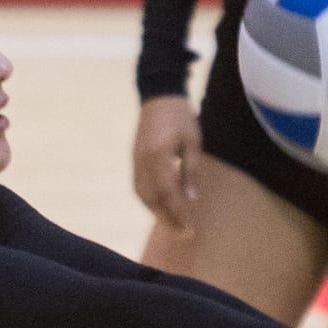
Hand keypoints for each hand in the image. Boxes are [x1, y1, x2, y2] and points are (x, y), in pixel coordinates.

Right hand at [133, 96, 201, 231]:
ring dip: (157, 212)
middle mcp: (143, 161)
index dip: (179, 213)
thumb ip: (191, 171)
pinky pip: (138, 187)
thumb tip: (191, 200)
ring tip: (173, 224)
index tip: (190, 229)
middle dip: (167, 219)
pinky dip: (149, 201)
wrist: (159, 94)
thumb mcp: (193, 142)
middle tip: (183, 233)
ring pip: (142, 195)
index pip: (169, 192)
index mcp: (159, 155)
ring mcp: (135, 160)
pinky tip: (160, 207)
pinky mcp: (134, 159)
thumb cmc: (181, 116)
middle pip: (152, 199)